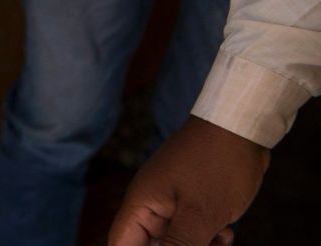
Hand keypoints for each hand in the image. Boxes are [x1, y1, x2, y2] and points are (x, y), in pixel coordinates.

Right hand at [110, 117, 269, 245]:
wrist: (240, 127)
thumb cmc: (216, 164)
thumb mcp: (200, 213)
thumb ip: (179, 245)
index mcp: (141, 205)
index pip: (121, 245)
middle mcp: (150, 204)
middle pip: (150, 245)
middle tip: (207, 245)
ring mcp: (170, 202)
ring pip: (174, 241)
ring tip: (219, 239)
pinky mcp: (190, 201)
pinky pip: (191, 231)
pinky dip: (207, 238)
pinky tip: (225, 231)